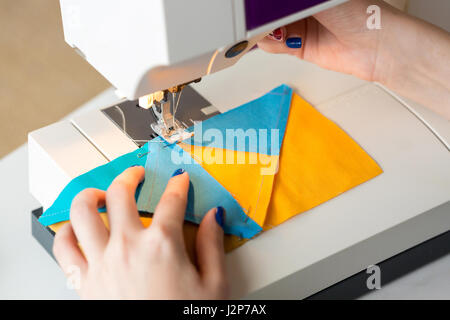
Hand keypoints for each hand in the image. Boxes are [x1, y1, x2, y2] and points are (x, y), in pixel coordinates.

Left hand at [53, 166, 228, 298]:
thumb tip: (214, 217)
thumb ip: (213, 245)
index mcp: (162, 245)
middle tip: (137, 175)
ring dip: (92, 194)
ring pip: (83, 211)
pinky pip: (63, 247)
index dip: (179, 185)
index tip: (180, 180)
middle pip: (121, 194)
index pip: (172, 200)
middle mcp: (128, 247)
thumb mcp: (214, 285)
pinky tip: (75, 228)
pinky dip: (66, 231)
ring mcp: (101, 262)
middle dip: (131, 176)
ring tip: (101, 193)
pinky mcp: (84, 281)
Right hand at [258, 0, 394, 81]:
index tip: (255, 6)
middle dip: (261, 16)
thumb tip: (269, 8)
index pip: (277, 1)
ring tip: (266, 28)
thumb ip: (292, 4)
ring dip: (262, 30)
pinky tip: (276, 37)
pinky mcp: (298, 47)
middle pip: (269, 12)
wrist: (377, 48)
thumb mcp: (321, 0)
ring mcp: (299, 26)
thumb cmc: (364, 15)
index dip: (263, 5)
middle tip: (255, 17)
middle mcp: (303, 8)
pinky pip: (274, 45)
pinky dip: (269, 42)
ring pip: (268, 28)